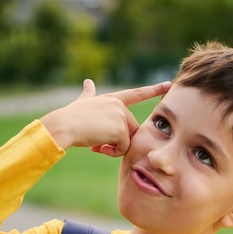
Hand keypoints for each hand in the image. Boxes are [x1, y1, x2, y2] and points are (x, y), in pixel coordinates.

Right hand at [40, 79, 170, 155]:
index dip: (153, 90)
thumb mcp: (82, 103)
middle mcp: (119, 105)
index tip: (169, 85)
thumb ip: (88, 94)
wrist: (63, 126)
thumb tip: (88, 81)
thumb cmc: (70, 117)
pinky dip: (112, 152)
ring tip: (96, 144)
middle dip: (118, 140)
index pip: (137, 93)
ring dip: (114, 147)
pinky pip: (124, 148)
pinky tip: (98, 147)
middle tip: (99, 144)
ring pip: (128, 139)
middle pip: (131, 128)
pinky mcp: (120, 129)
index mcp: (112, 99)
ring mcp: (120, 115)